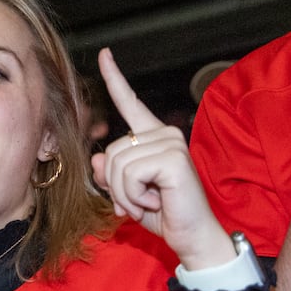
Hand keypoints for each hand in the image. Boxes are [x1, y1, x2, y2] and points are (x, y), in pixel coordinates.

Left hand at [91, 48, 233, 269]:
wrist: (192, 236)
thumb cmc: (164, 214)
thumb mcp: (127, 193)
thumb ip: (111, 174)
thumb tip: (98, 159)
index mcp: (153, 137)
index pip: (130, 103)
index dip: (115, 79)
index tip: (105, 54)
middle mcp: (165, 133)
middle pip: (111, 151)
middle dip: (116, 185)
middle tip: (138, 202)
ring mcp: (171, 142)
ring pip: (118, 164)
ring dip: (125, 194)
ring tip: (148, 203)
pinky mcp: (173, 157)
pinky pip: (131, 173)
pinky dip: (134, 196)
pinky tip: (156, 202)